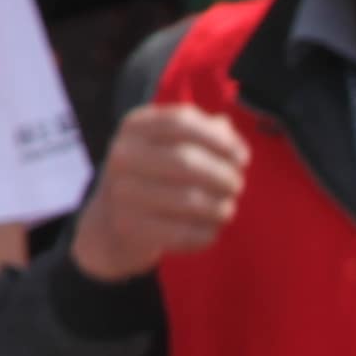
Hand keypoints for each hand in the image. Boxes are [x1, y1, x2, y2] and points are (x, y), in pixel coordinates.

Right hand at [68, 98, 247, 282]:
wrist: (112, 221)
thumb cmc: (158, 175)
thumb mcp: (173, 145)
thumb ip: (206, 134)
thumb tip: (231, 138)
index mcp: (135, 126)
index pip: (182, 122)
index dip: (220, 140)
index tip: (242, 157)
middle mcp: (122, 156)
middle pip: (186, 161)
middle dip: (223, 175)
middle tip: (237, 186)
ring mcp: (122, 192)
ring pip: (188, 200)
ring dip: (220, 206)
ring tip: (227, 209)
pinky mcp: (129, 228)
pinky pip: (182, 232)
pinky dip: (206, 232)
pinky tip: (211, 230)